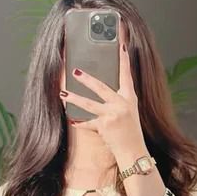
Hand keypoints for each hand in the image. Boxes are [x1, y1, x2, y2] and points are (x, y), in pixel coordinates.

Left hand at [60, 40, 146, 159]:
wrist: (133, 151)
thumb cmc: (131, 131)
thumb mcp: (129, 111)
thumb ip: (118, 99)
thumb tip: (101, 87)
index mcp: (129, 98)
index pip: (127, 74)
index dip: (124, 59)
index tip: (121, 44)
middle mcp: (121, 104)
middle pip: (101, 88)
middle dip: (87, 79)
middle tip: (75, 71)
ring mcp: (112, 116)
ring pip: (89, 104)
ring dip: (74, 98)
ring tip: (63, 93)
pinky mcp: (104, 127)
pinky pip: (88, 123)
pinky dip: (80, 123)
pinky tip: (72, 121)